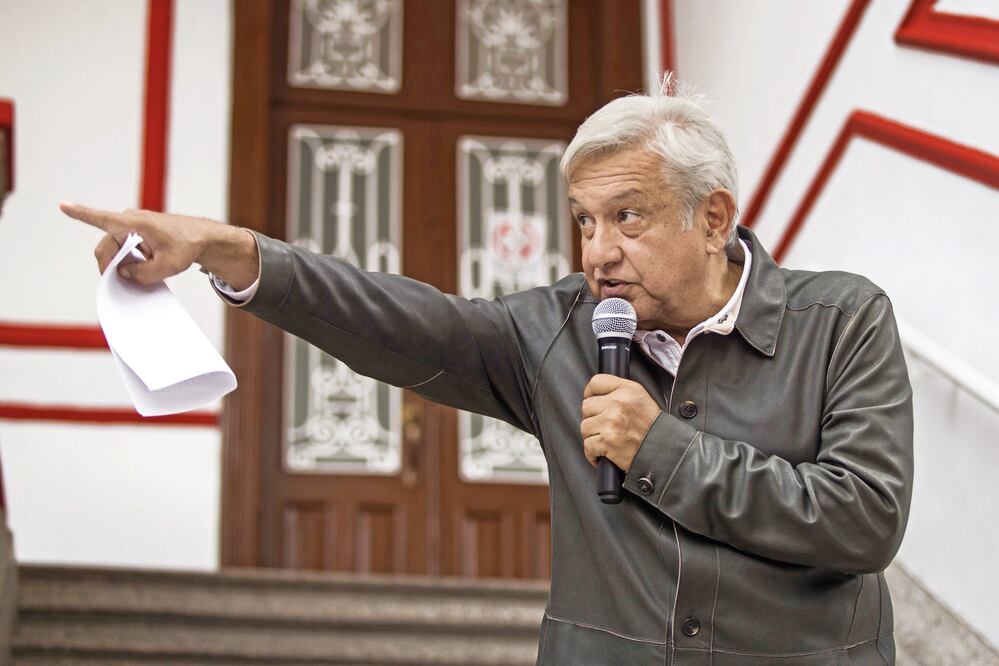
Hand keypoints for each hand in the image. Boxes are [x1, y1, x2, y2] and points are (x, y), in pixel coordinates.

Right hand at [60, 202, 257, 287]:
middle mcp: (129, 222)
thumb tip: (124, 273)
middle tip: (120, 283)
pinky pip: (124, 250)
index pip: (102, 219)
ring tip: (145, 272)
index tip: (63, 205)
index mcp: (135, 224)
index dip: (80, 213)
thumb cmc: (187, 246)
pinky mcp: (136, 233)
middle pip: (107, 248)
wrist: (202, 238)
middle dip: (111, 266)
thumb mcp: (168, 266)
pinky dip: (130, 261)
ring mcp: (132, 227)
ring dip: (124, 264)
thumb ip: (143, 274)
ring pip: (116, 251)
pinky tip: (143, 267)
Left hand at [581, 375, 660, 471]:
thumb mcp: (641, 399)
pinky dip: (592, 453)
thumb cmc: (652, 429)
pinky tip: (603, 453)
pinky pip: (587, 445)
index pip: (596, 382)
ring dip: (592, 436)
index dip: (590, 394)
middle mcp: (619, 403)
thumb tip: (594, 395)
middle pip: (587, 406)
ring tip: (607, 440)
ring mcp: (612, 422)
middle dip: (593, 418)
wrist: (663, 452)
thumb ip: (620, 393)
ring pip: (585, 427)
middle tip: (604, 427)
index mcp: (628, 390)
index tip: (592, 402)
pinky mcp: (607, 440)